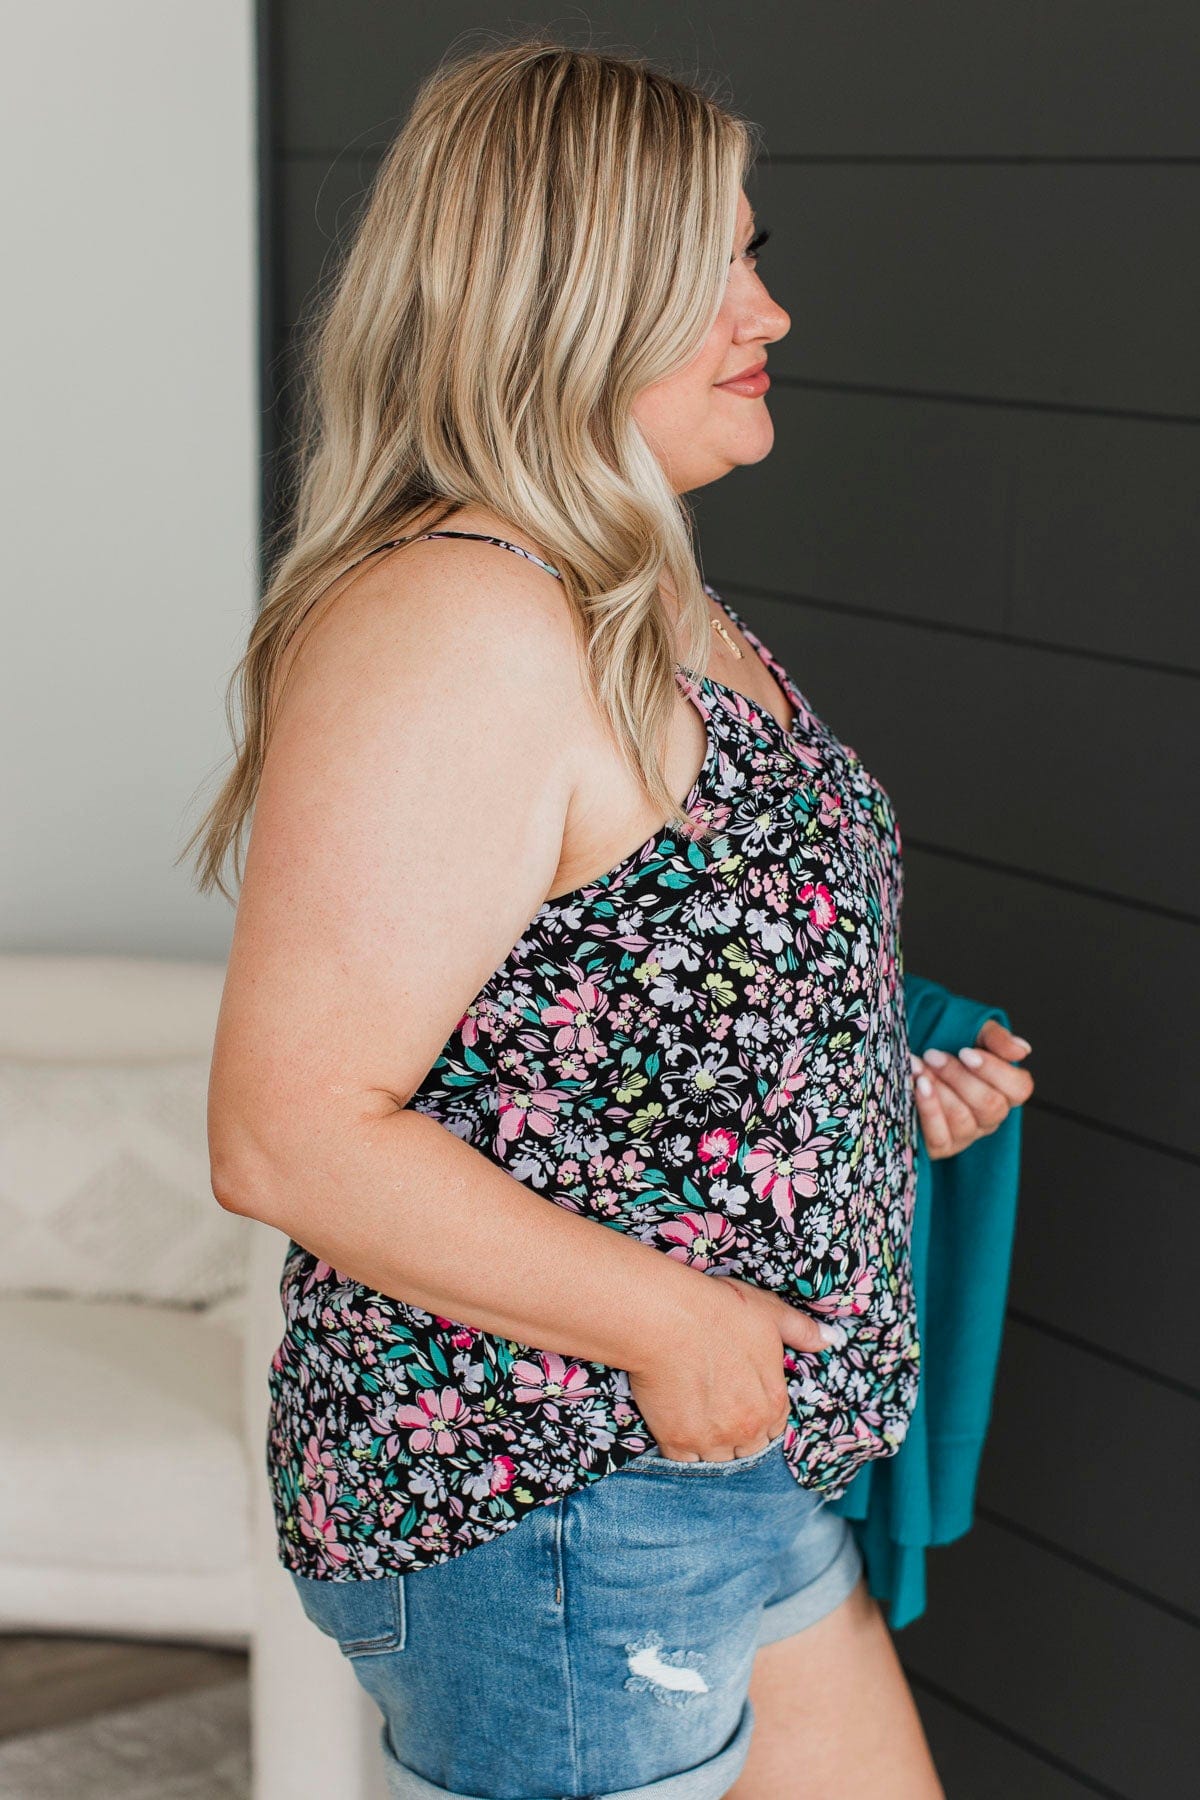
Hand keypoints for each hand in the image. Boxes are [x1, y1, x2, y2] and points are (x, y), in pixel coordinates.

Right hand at [626, 1273, 838, 1461]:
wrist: (666, 1317)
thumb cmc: (718, 1310)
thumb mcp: (769, 1312)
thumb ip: (802, 1331)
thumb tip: (833, 1339)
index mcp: (773, 1401)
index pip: (774, 1428)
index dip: (758, 1416)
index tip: (741, 1402)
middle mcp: (747, 1428)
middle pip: (747, 1449)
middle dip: (736, 1436)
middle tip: (716, 1411)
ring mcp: (712, 1439)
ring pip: (717, 1458)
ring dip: (710, 1446)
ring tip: (695, 1420)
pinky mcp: (677, 1442)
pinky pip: (684, 1462)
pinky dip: (682, 1451)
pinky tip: (676, 1427)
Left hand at [911, 1017, 1033, 1159]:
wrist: (903, 1055)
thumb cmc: (943, 1043)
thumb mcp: (971, 1032)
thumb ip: (996, 1038)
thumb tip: (1021, 1050)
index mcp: (1004, 1090)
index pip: (1019, 1089)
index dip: (995, 1071)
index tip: (966, 1053)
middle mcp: (989, 1116)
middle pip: (990, 1105)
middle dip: (958, 1077)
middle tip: (933, 1055)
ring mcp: (966, 1135)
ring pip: (963, 1120)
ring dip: (938, 1090)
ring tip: (917, 1066)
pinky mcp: (940, 1147)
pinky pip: (940, 1137)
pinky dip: (928, 1109)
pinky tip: (916, 1087)